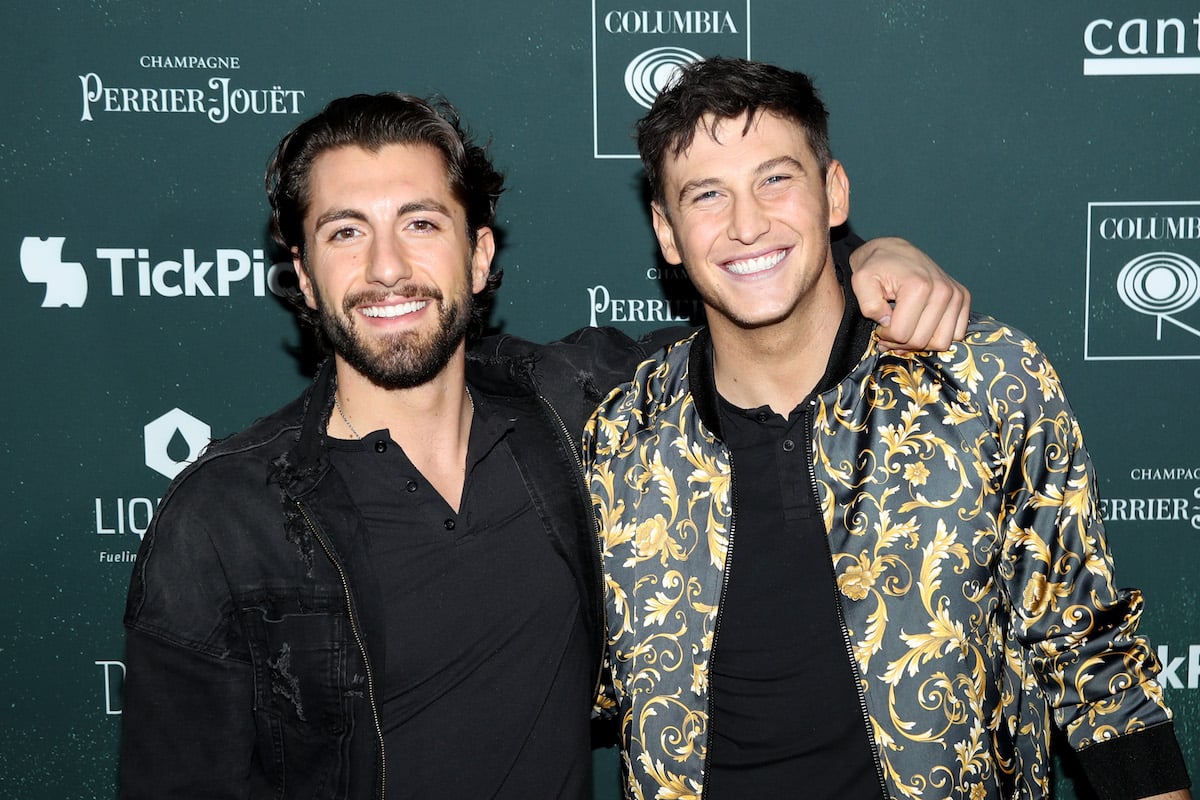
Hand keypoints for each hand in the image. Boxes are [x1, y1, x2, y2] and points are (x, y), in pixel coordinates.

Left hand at [849, 236, 970, 352]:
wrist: (894, 251)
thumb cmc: (876, 266)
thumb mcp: (861, 281)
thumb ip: (869, 305)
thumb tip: (887, 323)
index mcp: (918, 286)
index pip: (902, 334)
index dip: (885, 335)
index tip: (879, 325)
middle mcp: (943, 291)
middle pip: (922, 341)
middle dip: (900, 342)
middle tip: (889, 330)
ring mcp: (956, 295)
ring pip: (941, 342)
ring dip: (920, 342)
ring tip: (905, 329)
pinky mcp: (963, 298)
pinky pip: (956, 335)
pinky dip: (937, 336)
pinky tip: (921, 325)